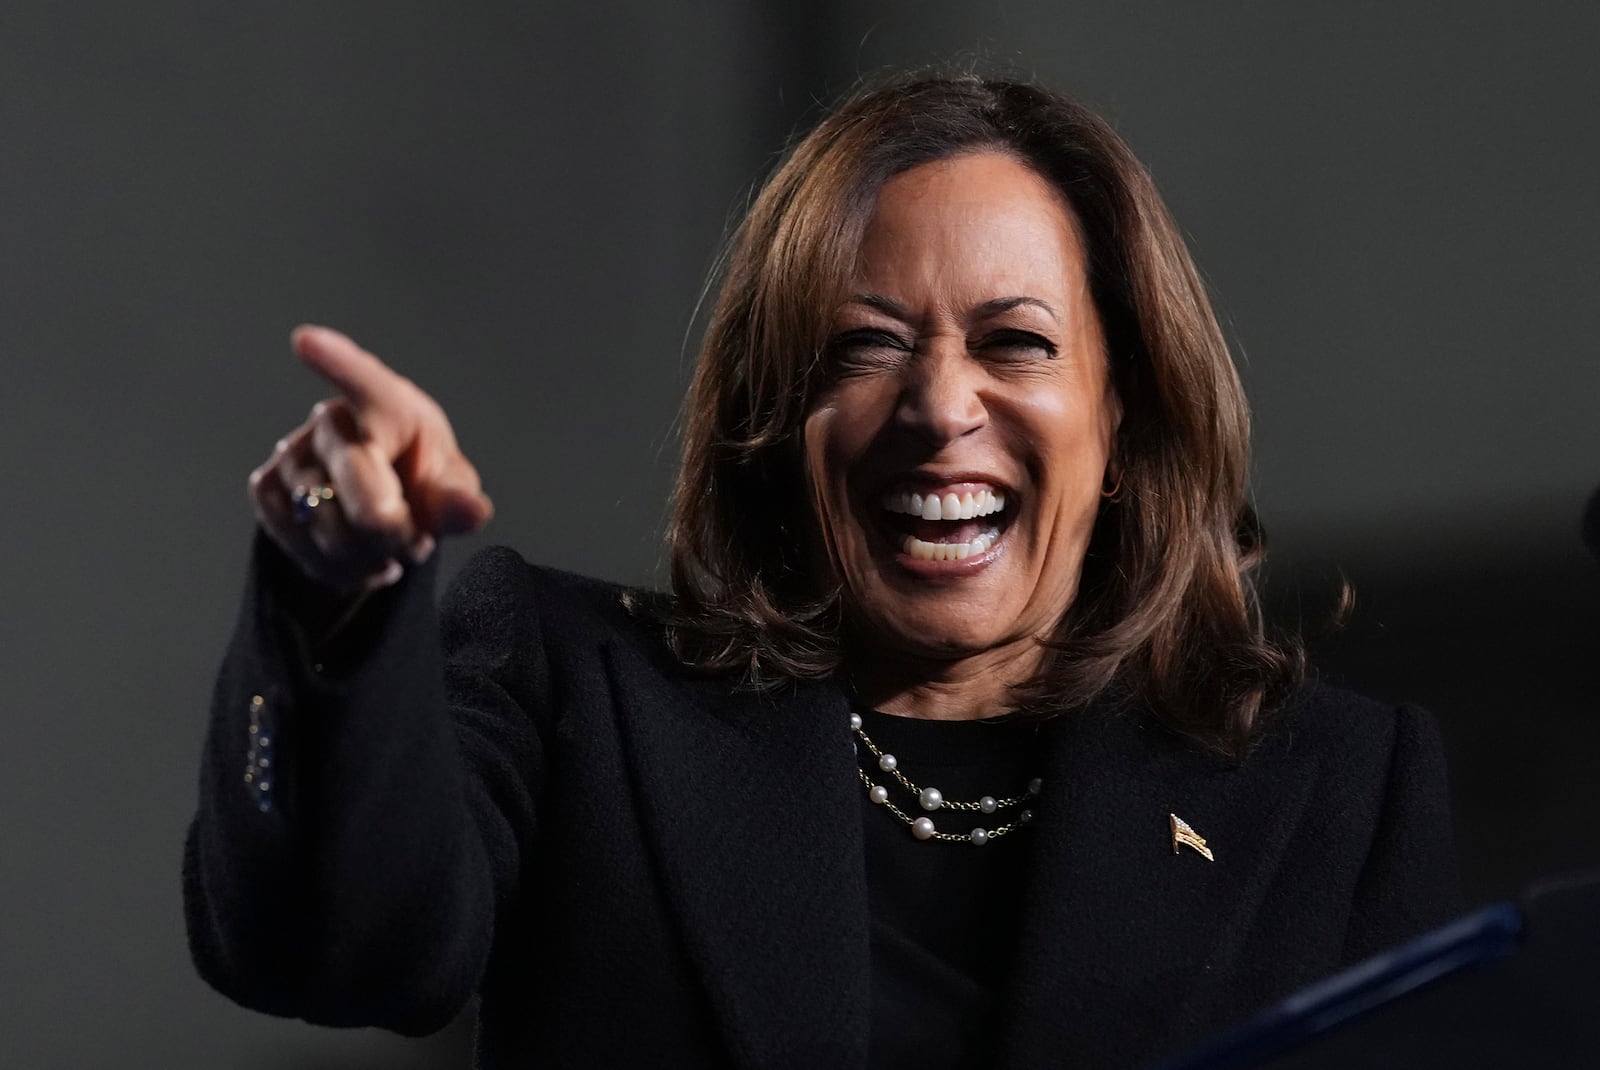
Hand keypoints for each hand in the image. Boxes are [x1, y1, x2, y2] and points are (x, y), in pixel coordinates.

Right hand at [249, 325, 493, 593]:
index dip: (336, 362)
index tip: (307, 341)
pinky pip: (302, 545)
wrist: (377, 505)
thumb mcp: (450, 486)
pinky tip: (358, 555)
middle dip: (392, 528)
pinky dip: (338, 567)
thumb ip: (457, 497)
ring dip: (368, 553)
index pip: (363, 380)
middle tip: (412, 540)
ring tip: (387, 543)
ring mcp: (291, 452)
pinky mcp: (266, 488)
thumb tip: (473, 510)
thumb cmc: (420, 478)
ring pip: (330, 526)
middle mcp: (332, 420)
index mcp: (389, 404)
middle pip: (359, 480)